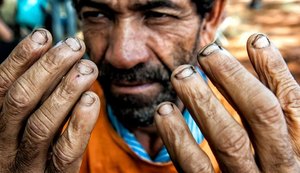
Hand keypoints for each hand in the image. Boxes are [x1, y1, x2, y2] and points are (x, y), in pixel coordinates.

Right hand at [0, 29, 99, 171]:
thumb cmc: (34, 149)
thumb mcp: (23, 123)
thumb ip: (31, 97)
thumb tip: (47, 55)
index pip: (2, 88)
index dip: (21, 58)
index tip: (44, 35)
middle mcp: (4, 147)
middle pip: (21, 100)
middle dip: (48, 68)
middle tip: (74, 46)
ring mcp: (28, 165)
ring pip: (42, 124)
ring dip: (67, 90)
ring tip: (88, 67)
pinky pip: (65, 152)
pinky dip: (79, 122)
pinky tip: (92, 98)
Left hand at [155, 33, 299, 171]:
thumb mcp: (290, 153)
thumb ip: (282, 127)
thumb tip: (267, 79)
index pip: (292, 106)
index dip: (274, 70)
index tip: (255, 40)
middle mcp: (282, 170)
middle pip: (260, 114)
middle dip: (233, 77)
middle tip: (207, 52)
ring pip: (228, 139)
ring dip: (202, 100)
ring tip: (180, 74)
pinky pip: (196, 168)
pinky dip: (178, 136)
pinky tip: (164, 112)